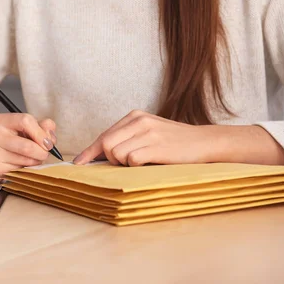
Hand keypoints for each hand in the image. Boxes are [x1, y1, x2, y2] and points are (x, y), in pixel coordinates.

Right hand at [0, 113, 56, 182]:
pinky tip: (19, 166)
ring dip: (35, 162)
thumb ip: (40, 127)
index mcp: (1, 121)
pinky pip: (20, 172)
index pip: (26, 121)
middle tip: (44, 154)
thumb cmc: (6, 142)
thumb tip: (50, 136)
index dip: (42, 133)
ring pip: (26, 161)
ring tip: (31, 160)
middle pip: (27, 146)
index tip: (48, 142)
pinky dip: (25, 171)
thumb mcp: (21, 129)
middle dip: (41, 153)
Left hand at [73, 110, 215, 166]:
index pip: (104, 135)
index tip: (78, 164)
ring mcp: (148, 132)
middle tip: (126, 164)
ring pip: (116, 153)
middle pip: (106, 145)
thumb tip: (99, 156)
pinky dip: (136, 167)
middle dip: (110, 160)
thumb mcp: (148, 133)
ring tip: (143, 162)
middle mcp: (138, 121)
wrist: (205, 143)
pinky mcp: (156, 145)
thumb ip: (126, 139)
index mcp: (134, 117)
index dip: (89, 152)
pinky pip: (131, 160)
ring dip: (125, 164)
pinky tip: (150, 163)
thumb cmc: (174, 143)